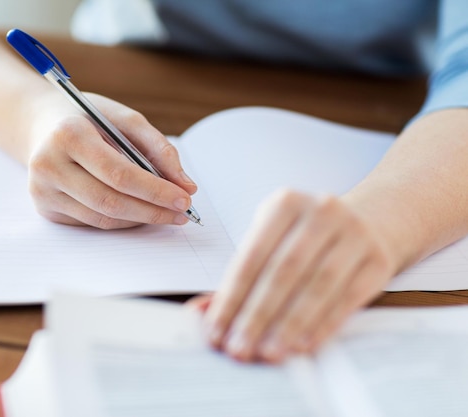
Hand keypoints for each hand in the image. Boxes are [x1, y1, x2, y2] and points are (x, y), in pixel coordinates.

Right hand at [24, 92, 196, 228]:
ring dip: (139, 220)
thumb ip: (158, 149)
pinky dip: (120, 220)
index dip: (154, 191)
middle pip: (109, 202)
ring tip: (165, 213)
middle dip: (151, 211)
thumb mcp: (124, 119)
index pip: (118, 174)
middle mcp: (48, 165)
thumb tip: (185, 185)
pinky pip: (91, 222)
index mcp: (68, 135)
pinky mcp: (45, 208)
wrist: (41, 124)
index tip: (184, 200)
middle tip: (181, 214)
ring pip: (102, 218)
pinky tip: (137, 211)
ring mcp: (42, 190)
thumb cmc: (87, 119)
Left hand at [199, 189, 397, 362]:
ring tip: (268, 352)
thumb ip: (239, 277)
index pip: (251, 256)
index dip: (231, 297)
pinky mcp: (378, 259)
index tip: (215, 330)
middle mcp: (320, 212)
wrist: (373, 220)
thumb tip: (202, 313)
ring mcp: (354, 234)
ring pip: (316, 286)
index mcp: (285, 203)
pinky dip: (324, 324)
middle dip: (257, 315)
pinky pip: (348, 297)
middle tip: (239, 348)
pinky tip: (303, 345)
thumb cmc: (308, 236)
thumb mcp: (273, 241)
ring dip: (289, 324)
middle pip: (282, 272)